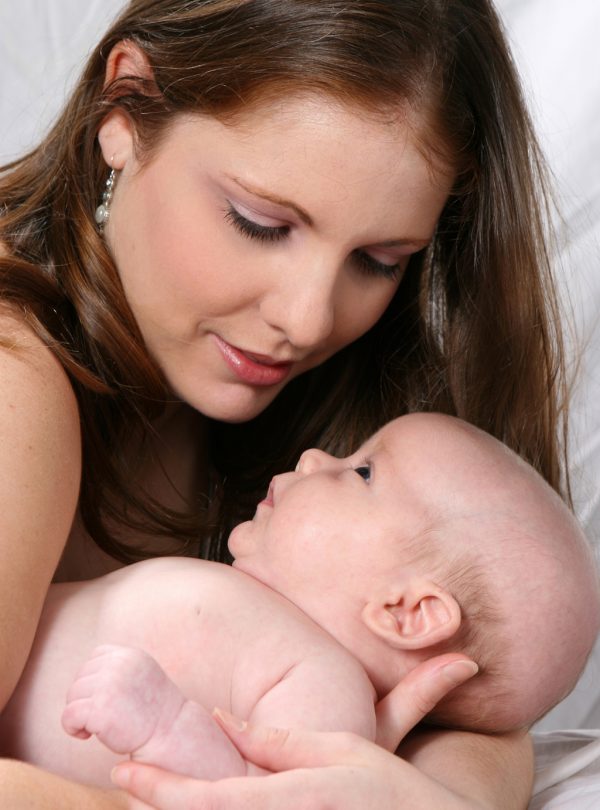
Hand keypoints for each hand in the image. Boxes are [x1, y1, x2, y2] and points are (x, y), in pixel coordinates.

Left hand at [111, 654, 477, 809]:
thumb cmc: (389, 791)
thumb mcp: (340, 750)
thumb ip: (276, 741)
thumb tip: (221, 721)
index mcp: (289, 800)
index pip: (204, 801)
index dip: (158, 789)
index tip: (124, 772)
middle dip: (160, 807)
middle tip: (134, 781)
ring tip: (163, 789)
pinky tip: (205, 802)